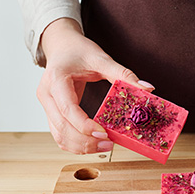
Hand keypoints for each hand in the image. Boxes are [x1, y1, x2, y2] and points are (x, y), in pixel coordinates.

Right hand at [37, 18, 153, 153]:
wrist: (63, 46)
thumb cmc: (80, 51)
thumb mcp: (102, 59)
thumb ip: (124, 74)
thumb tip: (148, 88)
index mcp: (56, 79)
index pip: (67, 109)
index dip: (84, 125)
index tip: (104, 133)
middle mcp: (46, 94)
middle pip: (62, 127)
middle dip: (86, 141)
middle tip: (109, 144)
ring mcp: (47, 105)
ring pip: (59, 135)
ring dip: (81, 147)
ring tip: (105, 147)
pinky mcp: (52, 113)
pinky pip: (60, 135)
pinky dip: (75, 144)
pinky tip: (93, 145)